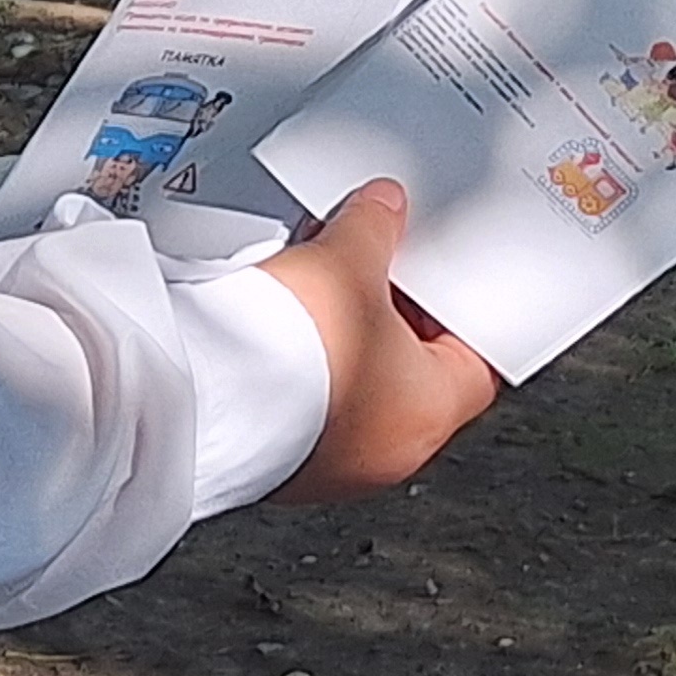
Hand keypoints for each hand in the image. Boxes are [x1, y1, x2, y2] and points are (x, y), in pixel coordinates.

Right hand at [258, 180, 501, 500]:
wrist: (200, 394)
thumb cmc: (287, 352)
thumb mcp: (346, 263)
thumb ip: (374, 227)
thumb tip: (382, 210)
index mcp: (428, 414)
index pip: (475, 361)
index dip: (459, 310)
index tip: (439, 278)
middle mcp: (388, 454)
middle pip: (412, 372)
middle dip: (392, 316)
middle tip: (375, 272)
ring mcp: (333, 465)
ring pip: (358, 391)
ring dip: (343, 343)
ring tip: (318, 292)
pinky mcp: (284, 463)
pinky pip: (310, 409)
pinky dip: (305, 370)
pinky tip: (281, 327)